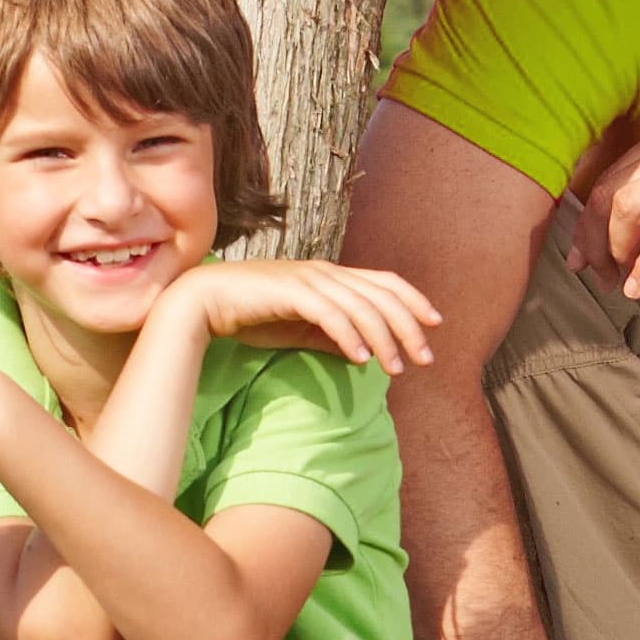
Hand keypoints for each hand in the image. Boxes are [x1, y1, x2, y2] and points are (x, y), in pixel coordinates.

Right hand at [158, 259, 442, 373]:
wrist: (205, 300)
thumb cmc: (252, 313)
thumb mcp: (301, 327)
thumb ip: (331, 335)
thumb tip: (364, 353)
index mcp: (332, 275)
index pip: (386, 282)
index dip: (414, 300)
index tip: (435, 325)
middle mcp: (326, 272)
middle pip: (382, 295)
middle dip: (408, 326)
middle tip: (425, 358)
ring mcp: (309, 280)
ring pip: (361, 306)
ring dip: (383, 338)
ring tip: (396, 368)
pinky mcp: (291, 292)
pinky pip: (329, 314)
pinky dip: (349, 336)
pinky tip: (361, 360)